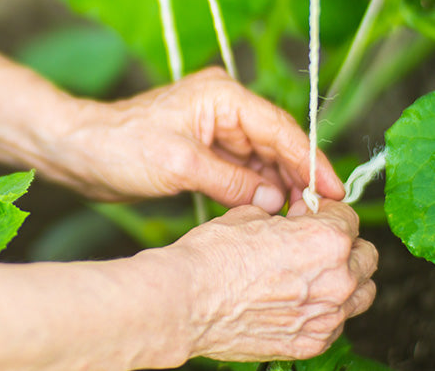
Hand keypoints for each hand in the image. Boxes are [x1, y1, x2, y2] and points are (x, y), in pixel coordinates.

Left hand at [49, 67, 343, 210]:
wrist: (82, 150)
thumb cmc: (120, 145)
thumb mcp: (179, 164)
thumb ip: (231, 181)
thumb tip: (271, 199)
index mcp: (222, 96)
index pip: (278, 127)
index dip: (309, 159)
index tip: (333, 188)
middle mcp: (224, 107)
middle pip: (275, 142)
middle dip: (297, 174)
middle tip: (319, 209)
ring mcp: (215, 128)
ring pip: (260, 157)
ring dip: (277, 184)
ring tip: (297, 215)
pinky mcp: (206, 148)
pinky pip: (241, 168)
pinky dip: (255, 187)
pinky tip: (267, 208)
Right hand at [171, 200, 377, 361]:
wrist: (188, 300)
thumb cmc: (214, 256)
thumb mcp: (249, 215)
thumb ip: (283, 217)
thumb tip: (289, 219)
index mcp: (325, 240)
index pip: (348, 215)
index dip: (325, 210)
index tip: (311, 213)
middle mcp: (336, 280)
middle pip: (366, 254)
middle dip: (344, 242)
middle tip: (315, 239)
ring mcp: (326, 317)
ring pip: (361, 292)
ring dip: (344, 276)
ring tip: (313, 271)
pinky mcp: (310, 343)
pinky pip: (337, 322)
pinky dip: (327, 307)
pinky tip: (298, 298)